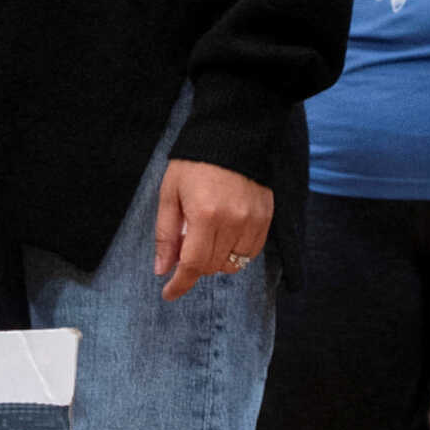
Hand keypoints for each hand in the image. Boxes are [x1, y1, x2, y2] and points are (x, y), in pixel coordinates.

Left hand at [156, 160, 272, 300]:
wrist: (232, 135)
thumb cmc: (194, 164)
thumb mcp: (170, 195)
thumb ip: (166, 234)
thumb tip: (162, 269)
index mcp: (204, 215)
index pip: (192, 264)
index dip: (179, 284)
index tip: (169, 294)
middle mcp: (233, 221)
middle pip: (212, 266)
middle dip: (194, 266)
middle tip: (184, 249)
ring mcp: (253, 220)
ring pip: (233, 263)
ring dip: (215, 261)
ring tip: (206, 239)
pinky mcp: (267, 216)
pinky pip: (251, 252)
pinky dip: (236, 253)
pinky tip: (225, 237)